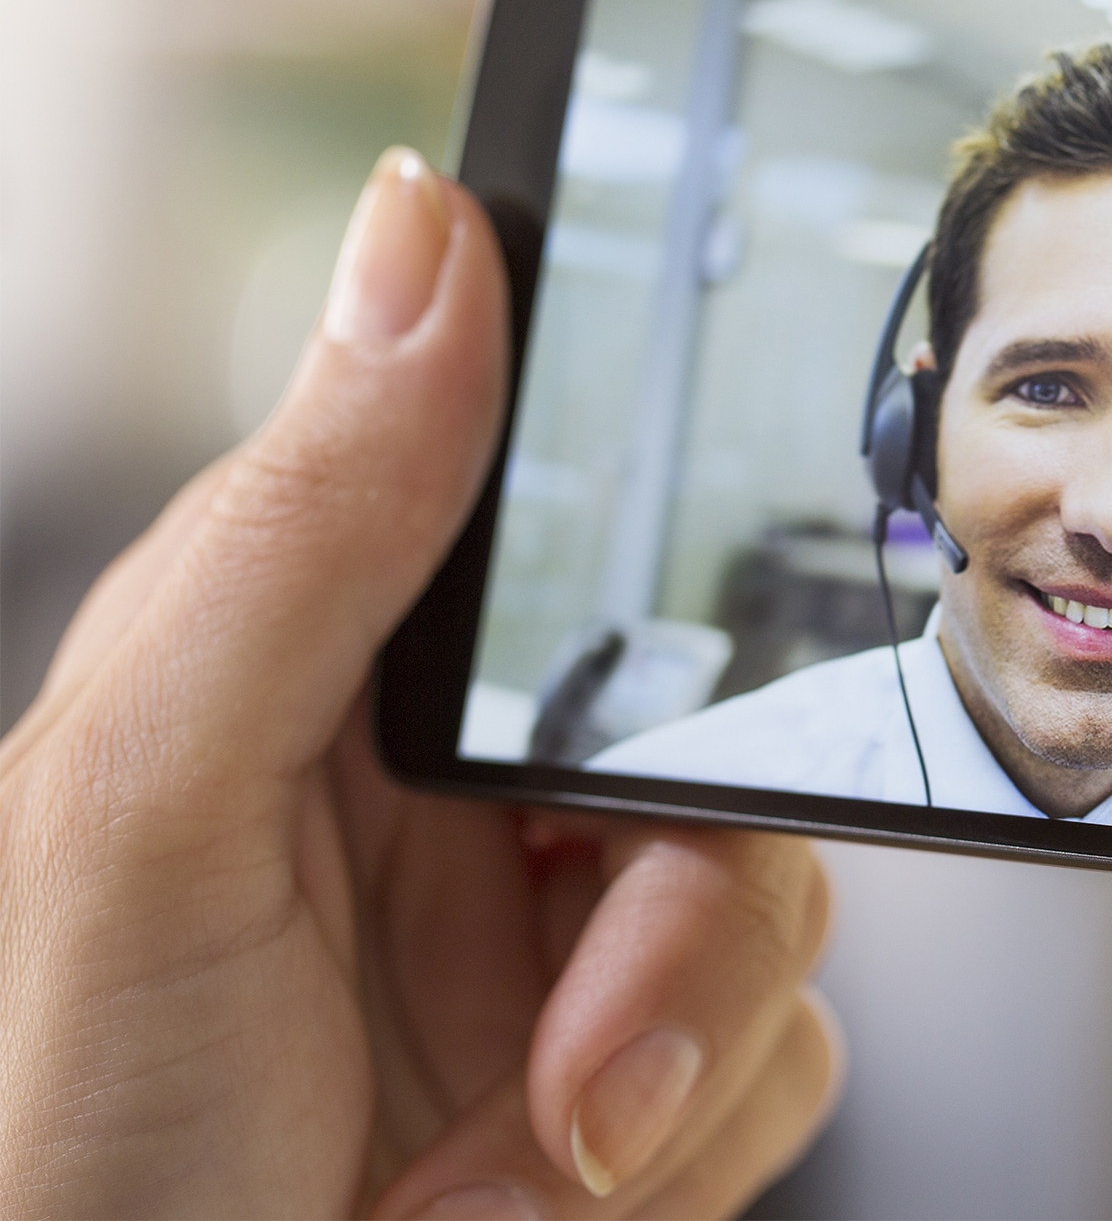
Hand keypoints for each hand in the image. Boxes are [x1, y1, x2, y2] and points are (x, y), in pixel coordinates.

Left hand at [0, 150, 840, 1217]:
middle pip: (727, 738)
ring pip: (784, 907)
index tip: (697, 610)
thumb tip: (423, 232)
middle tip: (577, 1066)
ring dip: (674, 1071)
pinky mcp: (647, 1076)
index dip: (663, 532)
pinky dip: (687, 1156)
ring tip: (511, 1179)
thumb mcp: (150, 808)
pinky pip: (793, 1056)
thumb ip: (303, 525)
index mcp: (343, 675)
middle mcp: (472, 795)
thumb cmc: (55, 1140)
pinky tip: (529, 1201)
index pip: (562, 524)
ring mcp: (565, 942)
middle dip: (676, 930)